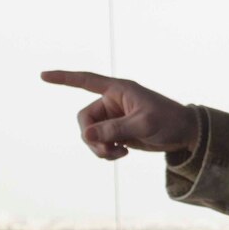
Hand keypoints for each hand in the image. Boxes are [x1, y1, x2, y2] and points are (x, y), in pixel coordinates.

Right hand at [40, 69, 198, 159]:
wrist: (185, 134)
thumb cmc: (169, 121)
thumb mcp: (143, 124)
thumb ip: (115, 129)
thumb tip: (87, 135)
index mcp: (118, 90)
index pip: (85, 81)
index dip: (64, 78)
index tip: (43, 75)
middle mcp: (112, 102)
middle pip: (84, 120)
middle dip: (91, 137)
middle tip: (106, 150)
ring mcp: (113, 118)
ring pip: (90, 134)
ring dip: (98, 148)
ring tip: (117, 154)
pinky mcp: (117, 132)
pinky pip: (99, 143)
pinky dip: (105, 152)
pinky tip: (120, 154)